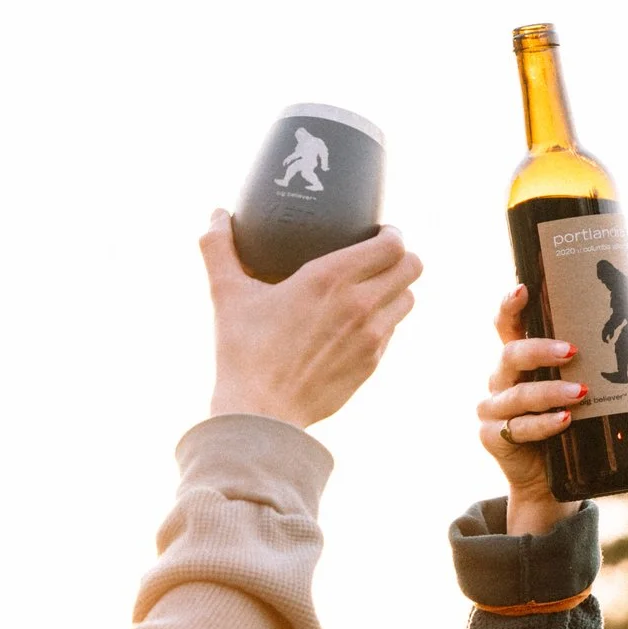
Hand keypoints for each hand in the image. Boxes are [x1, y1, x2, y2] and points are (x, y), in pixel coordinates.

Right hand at [199, 213, 423, 426]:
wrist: (260, 413)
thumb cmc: (242, 351)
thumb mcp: (226, 294)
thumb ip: (218, 248)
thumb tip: (216, 215)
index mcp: (330, 278)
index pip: (392, 244)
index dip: (392, 234)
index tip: (378, 233)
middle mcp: (360, 304)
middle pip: (411, 266)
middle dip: (401, 257)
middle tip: (379, 258)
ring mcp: (371, 337)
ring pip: (407, 299)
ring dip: (395, 289)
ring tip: (373, 288)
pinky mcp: (371, 364)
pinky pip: (392, 331)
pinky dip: (382, 321)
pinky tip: (357, 324)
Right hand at [478, 286, 627, 536]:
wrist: (552, 481)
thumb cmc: (574, 423)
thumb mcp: (597, 384)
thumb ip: (617, 352)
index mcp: (520, 358)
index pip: (507, 325)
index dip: (510, 306)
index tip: (524, 289)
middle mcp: (501, 378)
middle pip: (511, 354)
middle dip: (540, 350)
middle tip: (572, 352)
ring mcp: (493, 408)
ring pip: (519, 394)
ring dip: (550, 392)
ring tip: (581, 393)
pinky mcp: (493, 437)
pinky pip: (518, 428)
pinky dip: (544, 424)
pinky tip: (563, 421)